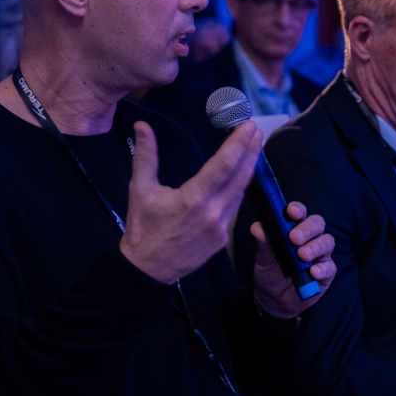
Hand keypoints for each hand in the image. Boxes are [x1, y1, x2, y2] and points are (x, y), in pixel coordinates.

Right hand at [120, 121, 262, 283]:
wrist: (148, 270)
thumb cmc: (143, 229)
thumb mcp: (140, 189)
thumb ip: (145, 155)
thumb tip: (142, 126)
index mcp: (193, 199)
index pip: (224, 165)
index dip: (239, 144)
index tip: (248, 126)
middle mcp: (213, 212)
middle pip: (240, 176)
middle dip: (251, 151)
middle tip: (256, 130)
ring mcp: (221, 228)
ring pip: (241, 192)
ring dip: (248, 168)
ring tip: (252, 148)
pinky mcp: (223, 238)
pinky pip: (234, 208)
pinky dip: (239, 188)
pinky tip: (240, 176)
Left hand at [250, 202, 335, 318]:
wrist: (274, 301)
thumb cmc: (270, 273)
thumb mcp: (263, 259)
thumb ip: (263, 243)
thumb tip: (257, 227)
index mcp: (293, 229)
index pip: (300, 213)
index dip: (298, 209)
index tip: (291, 212)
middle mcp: (310, 238)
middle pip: (317, 224)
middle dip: (307, 229)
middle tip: (294, 239)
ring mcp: (320, 255)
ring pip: (327, 242)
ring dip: (315, 247)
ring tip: (302, 256)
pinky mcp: (327, 273)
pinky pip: (330, 267)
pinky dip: (322, 269)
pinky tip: (312, 273)